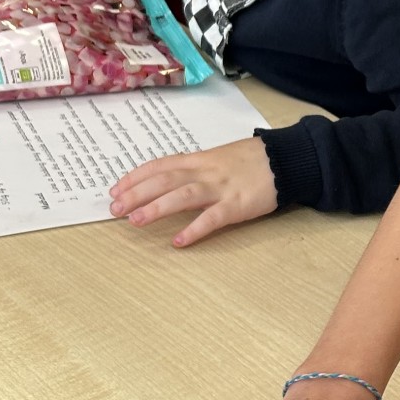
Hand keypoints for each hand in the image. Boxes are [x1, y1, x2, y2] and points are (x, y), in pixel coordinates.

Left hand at [110, 136, 277, 244]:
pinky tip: (178, 241)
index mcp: (199, 159)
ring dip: (157, 208)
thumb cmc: (252, 160)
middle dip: (136, 194)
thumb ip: (195, 169)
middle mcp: (205, 172)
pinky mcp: (238, 205)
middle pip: (164, 180)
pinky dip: (194, 229)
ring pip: (183, 196)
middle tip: (114, 209)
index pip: (160, 166)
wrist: (286, 159)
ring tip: (135, 221)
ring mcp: (221, 188)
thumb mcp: (219, 157)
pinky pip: (212, 218)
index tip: (115, 189)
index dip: (135, 177)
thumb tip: (168, 181)